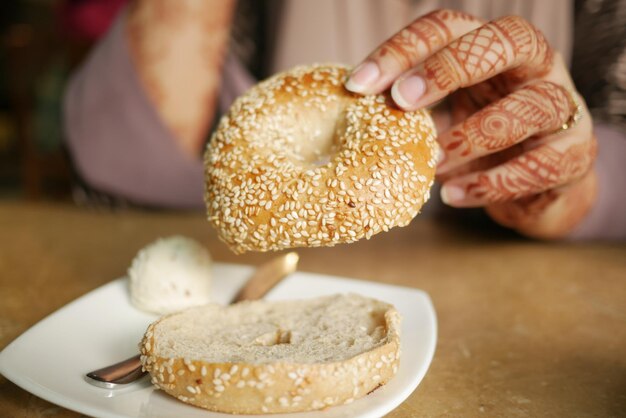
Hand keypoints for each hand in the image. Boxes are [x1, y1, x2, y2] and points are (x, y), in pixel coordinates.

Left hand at [345, 9, 596, 238]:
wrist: (536, 183)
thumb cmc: (479, 139)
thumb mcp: (442, 115)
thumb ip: (409, 109)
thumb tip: (350, 110)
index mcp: (491, 48)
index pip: (449, 27)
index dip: (403, 49)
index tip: (359, 84)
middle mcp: (533, 66)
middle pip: (505, 40)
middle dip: (450, 67)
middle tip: (404, 100)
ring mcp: (562, 106)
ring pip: (531, 106)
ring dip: (474, 135)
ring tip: (433, 162)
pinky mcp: (576, 154)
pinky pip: (543, 165)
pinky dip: (494, 183)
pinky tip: (454, 195)